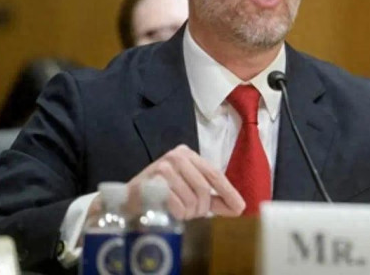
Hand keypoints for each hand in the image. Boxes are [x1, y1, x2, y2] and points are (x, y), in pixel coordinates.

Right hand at [124, 144, 244, 219]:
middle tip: (194, 214)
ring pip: (191, 199)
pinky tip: (171, 212)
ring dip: (189, 212)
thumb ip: (212, 198)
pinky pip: (177, 205)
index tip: (240, 207)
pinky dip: (178, 214)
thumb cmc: (162, 194)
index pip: (214, 174)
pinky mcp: (152, 182)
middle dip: (202, 207)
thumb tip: (237, 207)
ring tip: (180, 212)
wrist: (128, 199)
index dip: (228, 192)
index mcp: (188, 154)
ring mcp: (163, 167)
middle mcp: (176, 156)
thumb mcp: (189, 191)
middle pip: (203, 188)